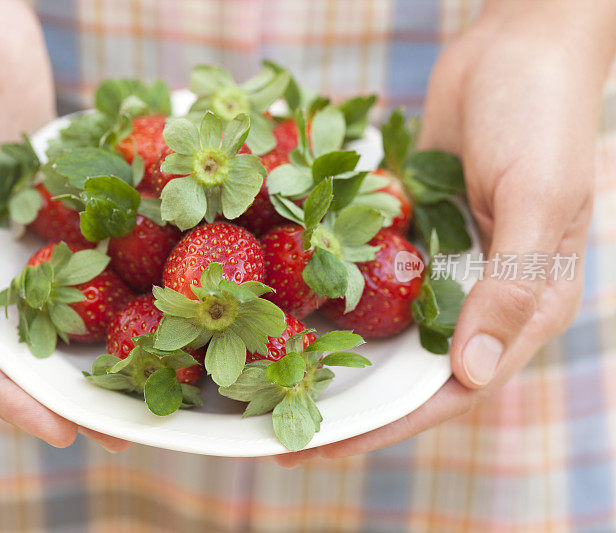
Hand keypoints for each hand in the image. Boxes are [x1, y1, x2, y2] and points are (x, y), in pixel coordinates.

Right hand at [0, 0, 129, 451]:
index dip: (7, 398)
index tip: (61, 430)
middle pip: (18, 346)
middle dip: (66, 390)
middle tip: (124, 426)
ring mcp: (15, 238)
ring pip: (60, 309)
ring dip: (100, 347)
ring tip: (154, 381)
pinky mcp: (54, 209)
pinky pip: (87, 254)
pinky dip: (117, 283)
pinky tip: (160, 303)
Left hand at [276, 0, 615, 466]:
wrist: (514, 47)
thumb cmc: (545, 117)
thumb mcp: (543, 198)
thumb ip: (513, 286)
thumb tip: (472, 372)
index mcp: (524, 307)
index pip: (452, 389)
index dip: (388, 423)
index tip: (323, 444)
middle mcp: (477, 296)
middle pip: (406, 368)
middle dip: (347, 399)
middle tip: (276, 422)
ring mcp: (438, 264)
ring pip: (381, 325)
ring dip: (330, 350)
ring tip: (265, 376)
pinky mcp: (406, 232)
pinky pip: (365, 273)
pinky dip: (328, 290)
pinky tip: (279, 303)